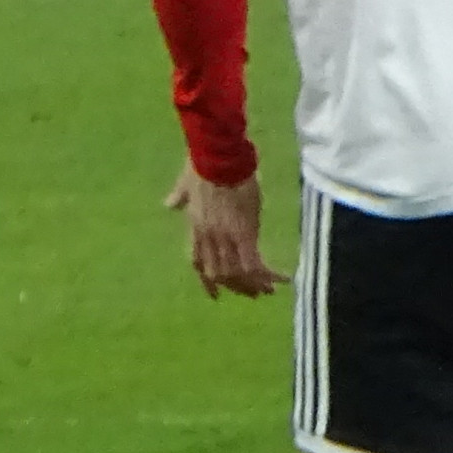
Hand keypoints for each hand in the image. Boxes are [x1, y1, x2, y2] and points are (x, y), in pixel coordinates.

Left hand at [166, 168, 281, 298]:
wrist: (217, 157)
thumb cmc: (202, 166)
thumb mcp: (185, 185)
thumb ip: (178, 197)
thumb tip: (169, 204)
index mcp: (196, 228)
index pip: (197, 263)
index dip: (206, 282)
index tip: (215, 295)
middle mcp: (209, 237)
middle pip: (220, 273)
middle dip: (237, 287)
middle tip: (254, 294)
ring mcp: (225, 236)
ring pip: (237, 273)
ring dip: (254, 285)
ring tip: (270, 291)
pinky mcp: (245, 232)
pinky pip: (254, 263)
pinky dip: (268, 274)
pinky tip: (283, 279)